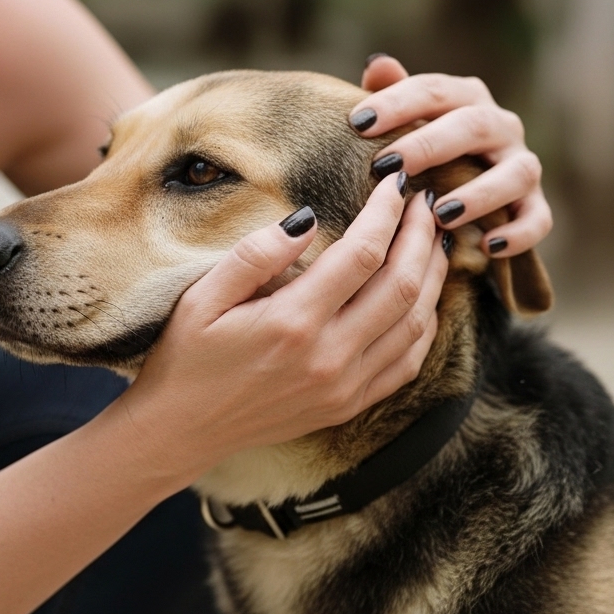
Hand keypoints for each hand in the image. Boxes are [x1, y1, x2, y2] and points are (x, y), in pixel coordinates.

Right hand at [117, 175, 447, 466]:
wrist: (180, 430)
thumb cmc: (184, 358)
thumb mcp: (201, 298)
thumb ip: (255, 255)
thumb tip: (307, 219)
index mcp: (292, 323)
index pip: (362, 254)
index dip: (387, 213)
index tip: (394, 183)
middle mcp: (328, 357)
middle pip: (402, 286)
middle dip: (420, 236)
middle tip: (427, 202)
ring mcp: (343, 387)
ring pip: (415, 324)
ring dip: (432, 277)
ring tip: (433, 240)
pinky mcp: (347, 406)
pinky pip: (407, 362)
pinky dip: (425, 325)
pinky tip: (424, 297)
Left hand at [349, 56, 551, 257]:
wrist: (468, 192)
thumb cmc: (425, 149)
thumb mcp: (407, 121)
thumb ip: (394, 93)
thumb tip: (378, 64)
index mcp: (467, 99)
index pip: (434, 90)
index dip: (397, 103)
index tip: (357, 123)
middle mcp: (501, 127)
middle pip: (473, 125)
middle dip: (429, 145)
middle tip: (387, 166)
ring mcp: (522, 166)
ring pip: (516, 173)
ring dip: (480, 193)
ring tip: (440, 213)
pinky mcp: (534, 205)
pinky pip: (538, 219)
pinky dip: (519, 233)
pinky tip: (488, 246)